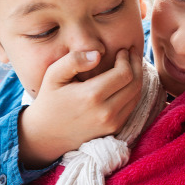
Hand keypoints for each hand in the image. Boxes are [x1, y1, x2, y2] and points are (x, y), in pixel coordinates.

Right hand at [18, 48, 142, 168]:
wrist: (46, 135)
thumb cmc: (49, 100)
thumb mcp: (53, 75)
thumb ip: (73, 60)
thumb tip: (98, 54)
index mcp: (91, 96)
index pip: (124, 73)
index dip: (127, 58)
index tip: (123, 49)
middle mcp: (106, 112)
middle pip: (135, 84)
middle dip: (136, 65)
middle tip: (131, 53)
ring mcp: (112, 124)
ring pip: (137, 95)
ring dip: (137, 77)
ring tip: (131, 63)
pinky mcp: (114, 130)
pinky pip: (132, 107)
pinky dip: (133, 91)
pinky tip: (127, 80)